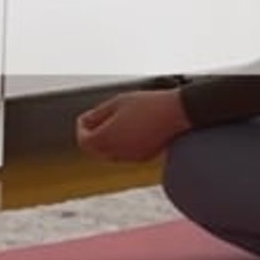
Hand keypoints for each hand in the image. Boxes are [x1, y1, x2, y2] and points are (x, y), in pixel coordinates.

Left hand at [75, 88, 191, 161]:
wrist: (177, 113)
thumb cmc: (149, 104)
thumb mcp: (118, 101)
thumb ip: (98, 114)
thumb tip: (87, 121)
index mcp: (107, 137)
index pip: (84, 140)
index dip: (82, 128)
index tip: (85, 118)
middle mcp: (116, 152)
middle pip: (95, 149)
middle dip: (93, 135)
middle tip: (98, 120)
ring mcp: (130, 157)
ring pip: (109, 153)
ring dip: (107, 141)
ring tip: (116, 122)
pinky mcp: (143, 158)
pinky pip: (124, 154)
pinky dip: (122, 145)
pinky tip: (131, 130)